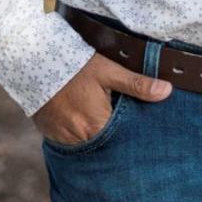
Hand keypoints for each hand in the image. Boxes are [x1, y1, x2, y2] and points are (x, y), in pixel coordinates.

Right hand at [32, 53, 172, 143]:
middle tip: (110, 113)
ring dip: (91, 131)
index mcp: (98, 126)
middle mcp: (80, 138)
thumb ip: (137, 84)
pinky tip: (77, 115)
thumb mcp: (109, 71)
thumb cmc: (75, 66)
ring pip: (85, 140)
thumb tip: (167, 91)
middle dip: (110, 131)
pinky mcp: (49, 133)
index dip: (127, 129)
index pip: (121, 137)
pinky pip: (68, 138)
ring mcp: (62, 138)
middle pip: (103, 140)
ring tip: (92, 114)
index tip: (129, 119)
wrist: (34, 61)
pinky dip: (74, 130)